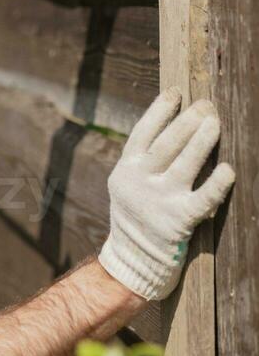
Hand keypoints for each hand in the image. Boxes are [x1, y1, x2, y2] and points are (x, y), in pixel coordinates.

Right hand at [98, 88, 234, 301]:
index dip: (160, 110)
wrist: (133, 262)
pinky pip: (202, 200)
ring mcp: (158, 202)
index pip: (143, 132)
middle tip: (205, 105)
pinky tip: (228, 170)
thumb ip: (145, 159)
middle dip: (187, 121)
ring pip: (184, 164)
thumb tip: (176, 122)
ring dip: (201, 141)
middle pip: (166, 144)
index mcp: (126, 169)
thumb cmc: (138, 215)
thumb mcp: (129, 184)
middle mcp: (139, 182)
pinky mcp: (178, 223)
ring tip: (214, 122)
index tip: (177, 92)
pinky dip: (216, 185)